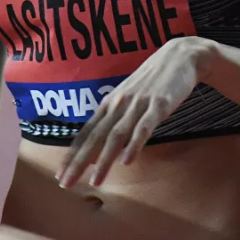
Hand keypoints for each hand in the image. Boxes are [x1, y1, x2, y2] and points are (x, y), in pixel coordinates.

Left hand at [56, 36, 215, 188]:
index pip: (86, 132)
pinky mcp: (159, 104)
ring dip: (104, 159)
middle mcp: (119, 104)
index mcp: (109, 103)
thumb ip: (115, 119)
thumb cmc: (152, 81)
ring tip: (95, 182)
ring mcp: (138, 104)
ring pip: (117, 135)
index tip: (60, 175)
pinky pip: (145, 127)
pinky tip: (127, 161)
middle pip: (95, 136)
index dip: (72, 155)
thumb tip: (100, 146)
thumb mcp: (128, 98)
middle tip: (65, 184)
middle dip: (79, 162)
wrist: (180, 55)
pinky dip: (135, 144)